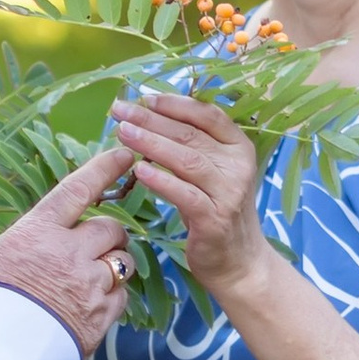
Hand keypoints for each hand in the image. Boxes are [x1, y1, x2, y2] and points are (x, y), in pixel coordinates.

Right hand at [0, 152, 131, 353]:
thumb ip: (26, 242)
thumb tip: (37, 238)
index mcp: (38, 232)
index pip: (78, 189)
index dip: (104, 168)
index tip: (123, 154)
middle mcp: (69, 252)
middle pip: (111, 228)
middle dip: (109, 235)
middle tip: (95, 247)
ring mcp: (88, 284)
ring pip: (123, 261)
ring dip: (113, 265)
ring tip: (90, 279)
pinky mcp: (100, 316)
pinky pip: (121, 296)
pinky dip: (111, 297)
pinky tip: (89, 306)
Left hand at [111, 86, 265, 302]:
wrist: (239, 261)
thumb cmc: (216, 211)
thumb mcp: (209, 174)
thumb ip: (190, 148)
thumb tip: (148, 120)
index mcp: (238, 146)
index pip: (208, 115)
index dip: (176, 104)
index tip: (144, 97)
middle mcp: (238, 165)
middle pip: (191, 134)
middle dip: (152, 120)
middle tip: (120, 110)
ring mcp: (229, 191)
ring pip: (187, 159)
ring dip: (151, 143)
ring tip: (122, 132)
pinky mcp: (215, 218)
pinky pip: (184, 194)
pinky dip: (160, 180)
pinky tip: (138, 170)